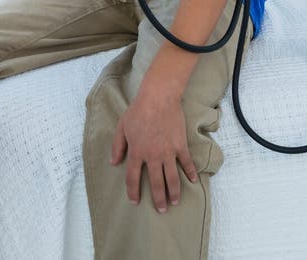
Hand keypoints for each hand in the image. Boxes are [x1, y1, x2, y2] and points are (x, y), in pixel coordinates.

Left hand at [110, 89, 197, 212]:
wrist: (159, 97)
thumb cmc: (138, 110)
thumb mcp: (122, 126)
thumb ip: (117, 146)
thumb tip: (113, 162)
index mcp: (136, 152)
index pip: (133, 178)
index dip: (133, 191)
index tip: (135, 201)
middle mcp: (152, 156)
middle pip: (156, 184)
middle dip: (159, 199)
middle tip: (161, 209)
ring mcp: (168, 152)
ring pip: (172, 178)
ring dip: (174, 192)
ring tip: (175, 201)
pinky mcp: (180, 145)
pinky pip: (186, 163)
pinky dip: (191, 173)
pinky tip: (193, 181)